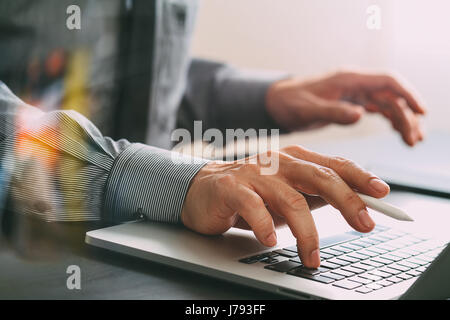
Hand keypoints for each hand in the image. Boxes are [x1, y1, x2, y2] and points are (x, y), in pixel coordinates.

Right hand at [181, 145, 389, 267]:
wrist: (202, 189)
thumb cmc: (250, 192)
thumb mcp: (288, 192)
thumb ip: (316, 194)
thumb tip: (355, 203)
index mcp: (294, 159)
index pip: (333, 165)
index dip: (360, 177)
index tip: (382, 194)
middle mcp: (277, 162)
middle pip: (319, 177)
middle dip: (347, 201)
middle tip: (365, 224)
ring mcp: (254, 173)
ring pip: (290, 199)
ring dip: (307, 232)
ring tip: (312, 256)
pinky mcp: (232, 187)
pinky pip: (253, 207)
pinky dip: (265, 226)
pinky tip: (272, 241)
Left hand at [266, 71, 425, 145]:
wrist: (275, 103)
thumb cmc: (289, 103)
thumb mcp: (308, 110)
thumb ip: (333, 112)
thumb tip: (360, 115)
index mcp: (347, 80)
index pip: (386, 81)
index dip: (407, 94)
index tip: (421, 112)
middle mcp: (354, 84)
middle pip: (390, 96)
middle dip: (406, 116)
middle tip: (413, 140)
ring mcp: (353, 93)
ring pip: (386, 104)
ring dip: (401, 120)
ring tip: (411, 142)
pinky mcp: (349, 103)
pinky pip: (376, 108)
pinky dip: (389, 120)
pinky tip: (397, 132)